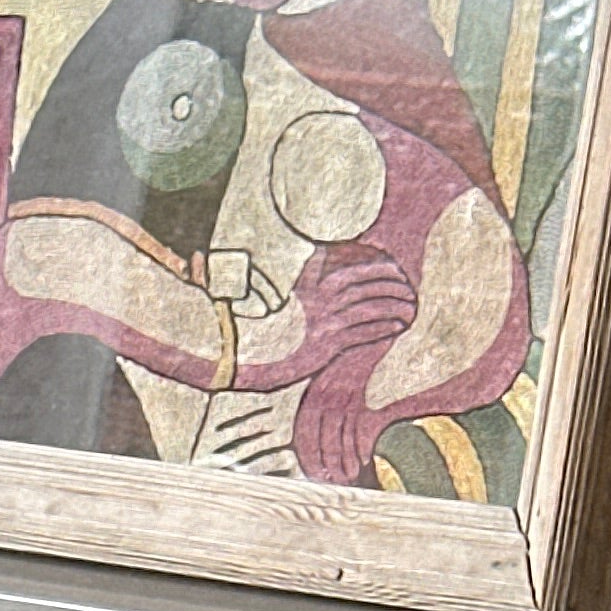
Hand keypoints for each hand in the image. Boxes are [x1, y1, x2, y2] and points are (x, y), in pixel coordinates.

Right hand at [230, 245, 417, 392]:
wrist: (233, 352)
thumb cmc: (240, 323)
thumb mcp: (250, 289)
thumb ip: (249, 272)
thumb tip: (201, 258)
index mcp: (307, 276)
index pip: (352, 261)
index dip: (376, 262)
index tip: (390, 264)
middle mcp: (321, 294)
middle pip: (370, 281)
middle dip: (393, 282)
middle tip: (407, 285)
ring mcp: (327, 318)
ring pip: (373, 304)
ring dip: (396, 303)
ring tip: (409, 305)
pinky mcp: (329, 343)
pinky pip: (367, 330)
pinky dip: (386, 325)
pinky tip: (398, 324)